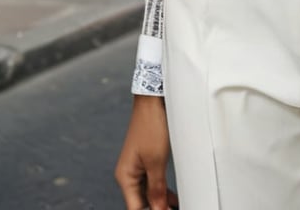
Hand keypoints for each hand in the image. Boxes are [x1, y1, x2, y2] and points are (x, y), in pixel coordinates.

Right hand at [114, 95, 178, 209]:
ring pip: (148, 192)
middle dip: (156, 208)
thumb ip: (157, 189)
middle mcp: (129, 173)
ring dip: (160, 201)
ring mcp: (138, 166)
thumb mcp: (156, 161)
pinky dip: (162, 190)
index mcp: (125, 177)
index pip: (135, 208)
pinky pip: (152, 181)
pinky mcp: (147, 159)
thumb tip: (158, 209)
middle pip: (140, 202)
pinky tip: (172, 198)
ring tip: (174, 205)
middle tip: (172, 208)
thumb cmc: (151, 125)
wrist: (153, 99)